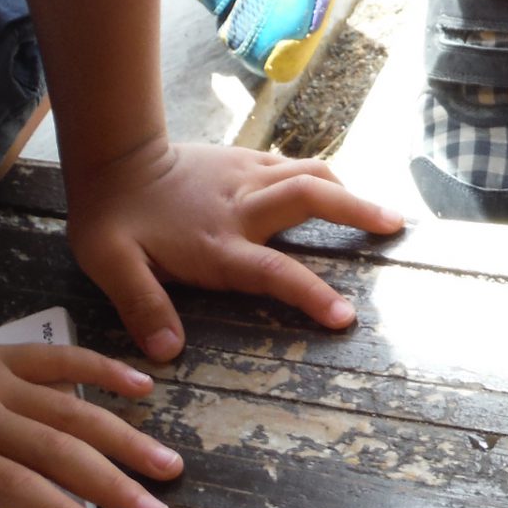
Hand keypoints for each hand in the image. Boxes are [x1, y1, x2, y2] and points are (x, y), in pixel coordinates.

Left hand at [64, 141, 404, 359]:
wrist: (113, 156)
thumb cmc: (112, 217)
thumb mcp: (112, 265)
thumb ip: (142, 306)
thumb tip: (166, 351)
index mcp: (218, 243)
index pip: (274, 271)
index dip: (311, 295)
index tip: (345, 317)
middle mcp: (243, 206)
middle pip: (311, 198)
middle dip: (357, 211)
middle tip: (396, 226)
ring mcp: (248, 177)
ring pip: (310, 173)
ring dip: (348, 191)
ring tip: (378, 212)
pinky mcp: (247, 160)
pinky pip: (294, 165)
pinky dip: (321, 177)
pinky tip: (333, 192)